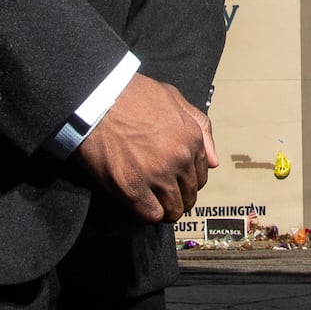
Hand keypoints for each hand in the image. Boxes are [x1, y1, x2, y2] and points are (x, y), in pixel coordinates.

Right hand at [77, 73, 217, 221]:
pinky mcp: (132, 188)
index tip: (178, 184)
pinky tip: (141, 206)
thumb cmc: (131, 94)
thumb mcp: (173, 98)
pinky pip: (151, 215)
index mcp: (191, 138)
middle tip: (166, 198)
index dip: (189, 182)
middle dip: (179, 198)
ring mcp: (156, 175)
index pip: (201, 176)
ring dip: (166, 210)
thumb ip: (199, 126)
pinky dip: (148, 215)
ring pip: (173, 209)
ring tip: (155, 205)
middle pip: (189, 195)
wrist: (97, 98)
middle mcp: (179, 159)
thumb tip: (213, 162)